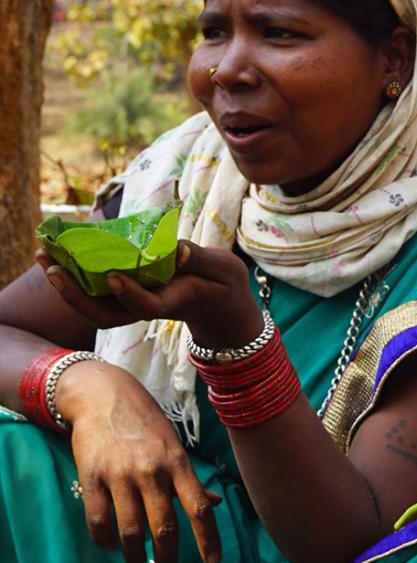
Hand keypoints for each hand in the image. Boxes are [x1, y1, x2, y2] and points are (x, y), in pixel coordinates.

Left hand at [37, 241, 261, 347]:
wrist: (222, 308)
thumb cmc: (225, 286)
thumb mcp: (225, 269)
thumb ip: (201, 259)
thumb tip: (176, 249)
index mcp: (175, 301)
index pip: (148, 305)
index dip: (130, 294)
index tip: (113, 277)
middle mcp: (149, 307)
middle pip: (107, 314)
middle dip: (77, 295)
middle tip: (53, 267)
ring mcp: (136, 304)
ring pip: (96, 306)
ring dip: (68, 286)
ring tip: (45, 257)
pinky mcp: (130, 296)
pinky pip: (97, 293)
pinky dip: (76, 277)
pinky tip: (60, 256)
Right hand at [58, 360, 222, 562]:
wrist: (103, 396)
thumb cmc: (146, 425)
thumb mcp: (175, 447)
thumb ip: (191, 479)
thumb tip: (215, 503)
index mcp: (178, 464)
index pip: (199, 508)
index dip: (208, 538)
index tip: (213, 562)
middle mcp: (152, 472)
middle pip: (164, 526)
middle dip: (168, 558)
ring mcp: (120, 475)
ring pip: (130, 529)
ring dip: (134, 554)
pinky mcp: (91, 476)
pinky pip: (98, 518)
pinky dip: (104, 539)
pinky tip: (109, 547)